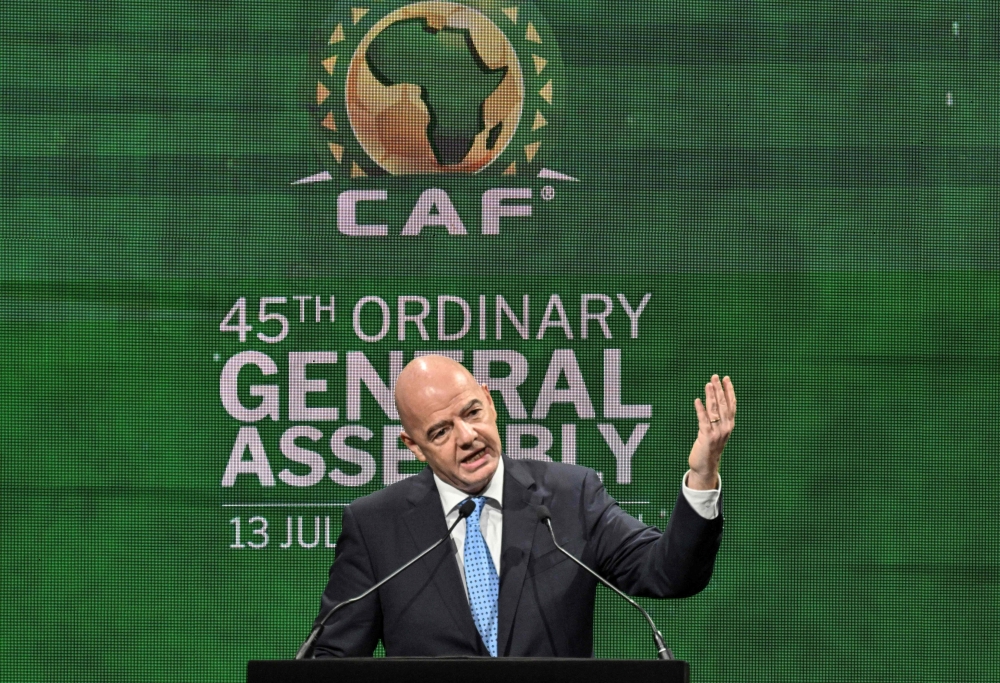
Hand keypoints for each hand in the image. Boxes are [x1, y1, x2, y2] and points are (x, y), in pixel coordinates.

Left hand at [687, 374, 735, 489]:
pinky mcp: (707, 438)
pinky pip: (704, 421)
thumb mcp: (717, 432)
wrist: (706, 466)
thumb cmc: (710, 447)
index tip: (726, 379)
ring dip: (711, 396)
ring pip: (714, 411)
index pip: (731, 404)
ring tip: (708, 384)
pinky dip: (700, 410)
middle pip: (723, 405)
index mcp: (729, 425)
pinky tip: (697, 400)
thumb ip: (717, 419)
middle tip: (715, 376)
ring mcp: (717, 433)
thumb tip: (713, 402)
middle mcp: (726, 428)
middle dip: (719, 390)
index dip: (729, 391)